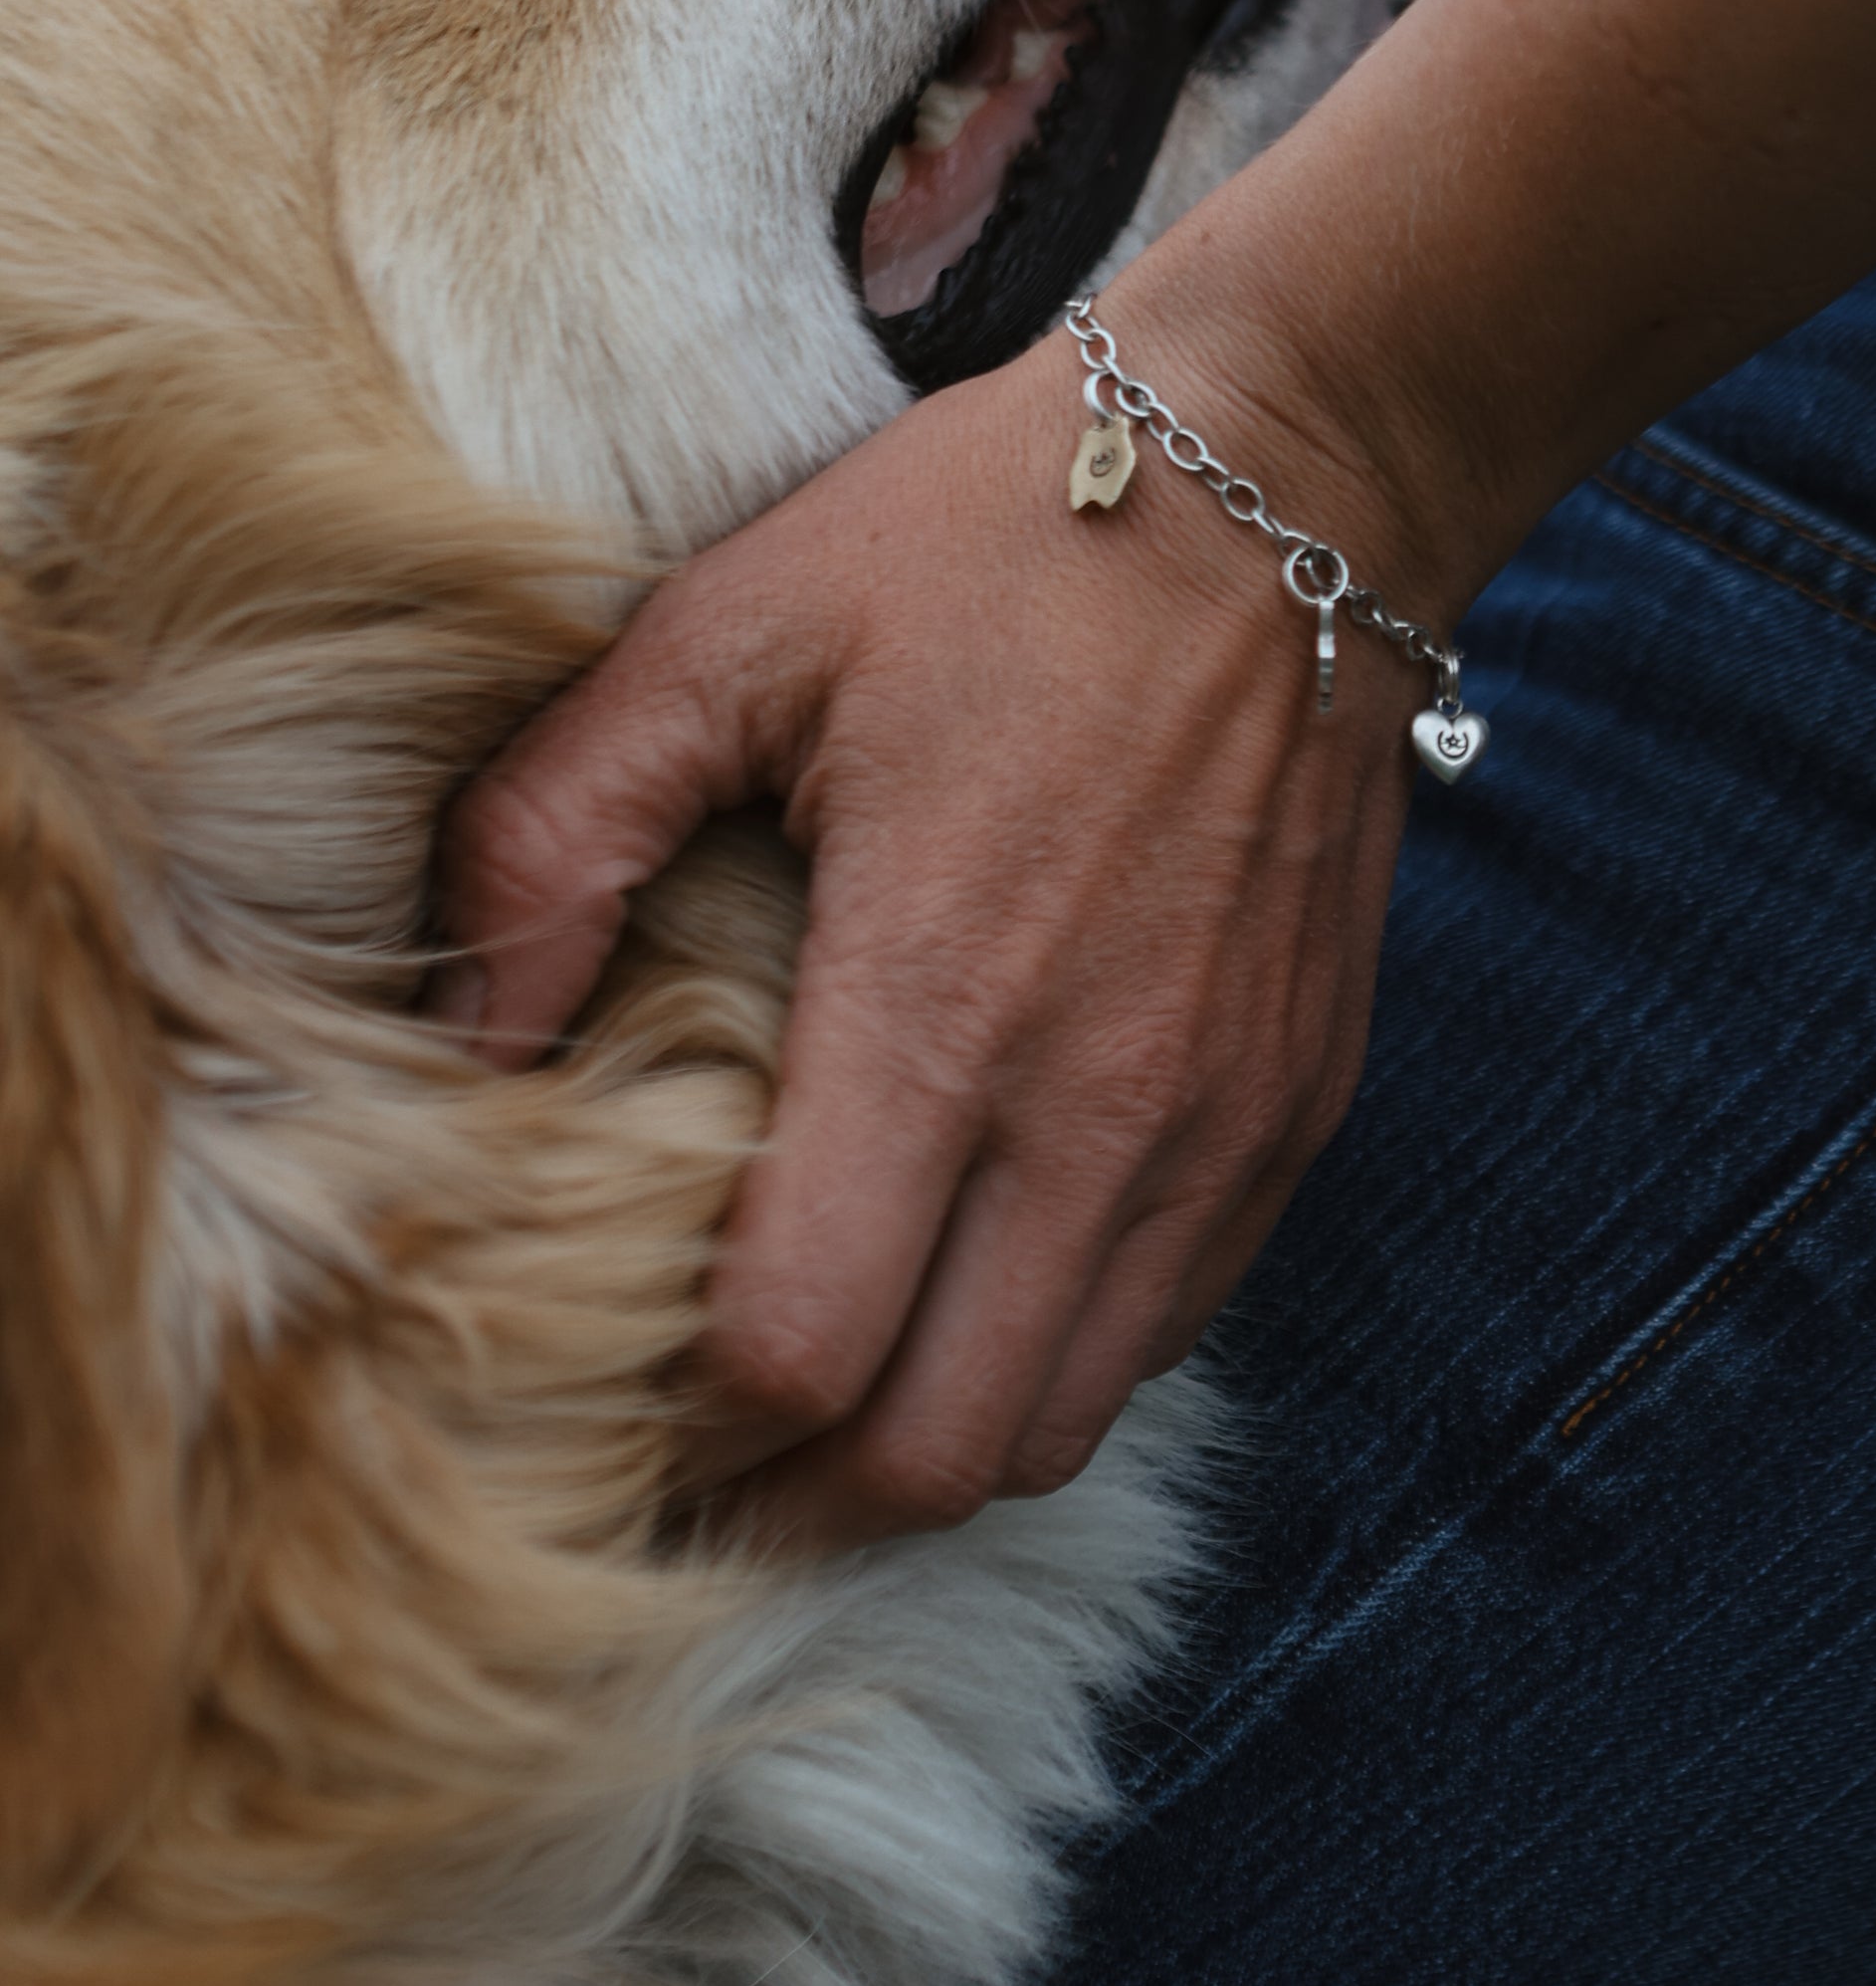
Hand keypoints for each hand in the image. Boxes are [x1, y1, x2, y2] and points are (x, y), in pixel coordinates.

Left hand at [432, 322, 1419, 1542]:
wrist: (1297, 481)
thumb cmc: (992, 539)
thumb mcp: (725, 629)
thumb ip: (553, 831)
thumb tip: (468, 1038)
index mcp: (939, 1000)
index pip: (800, 1350)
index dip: (685, 1424)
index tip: (605, 1407)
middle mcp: (1100, 1108)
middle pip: (934, 1454)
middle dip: (792, 1503)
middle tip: (690, 1477)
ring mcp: (1218, 1129)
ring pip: (1060, 1425)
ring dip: (924, 1455)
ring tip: (818, 1418)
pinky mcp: (1295, 1114)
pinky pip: (1164, 1331)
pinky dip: (1049, 1366)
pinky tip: (964, 1297)